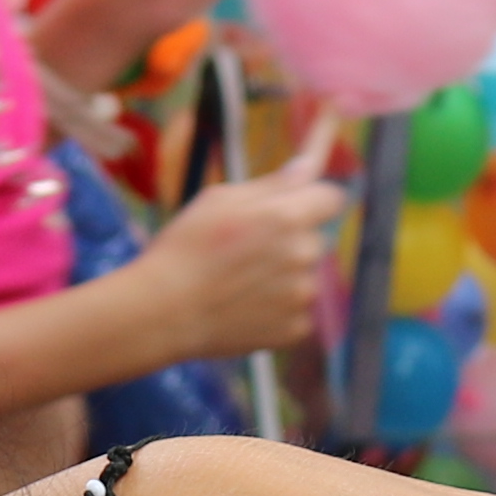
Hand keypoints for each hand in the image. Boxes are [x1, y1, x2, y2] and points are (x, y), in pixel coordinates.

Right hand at [139, 152, 351, 365]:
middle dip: (291, 241)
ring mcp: (303, 295)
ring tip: (239, 285)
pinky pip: (298, 311)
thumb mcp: (219, 200)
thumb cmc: (184, 249)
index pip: (332, 198)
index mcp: (287, 216)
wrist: (163, 314)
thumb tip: (308, 166)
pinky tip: (244, 308)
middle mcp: (304, 254)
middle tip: (247, 253)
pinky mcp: (296, 329)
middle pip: (315, 239)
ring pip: (305, 277)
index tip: (295, 208)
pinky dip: (278, 311)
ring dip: (284, 277)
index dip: (312, 201)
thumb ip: (273, 184)